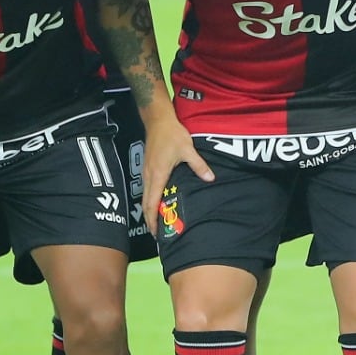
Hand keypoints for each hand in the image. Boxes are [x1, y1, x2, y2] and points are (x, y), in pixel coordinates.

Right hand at [140, 114, 213, 237]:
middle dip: (149, 219)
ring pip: (145, 196)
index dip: (152, 219)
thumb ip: (198, 165)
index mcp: (158, 174)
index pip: (152, 202)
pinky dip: (149, 200)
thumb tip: (210, 178)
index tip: (155, 232)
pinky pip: (147, 188)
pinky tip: (156, 203)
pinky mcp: (148, 167)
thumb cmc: (172, 134)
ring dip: (149, 210)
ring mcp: (147, 171)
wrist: (158, 120)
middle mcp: (149, 175)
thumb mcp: (188, 149)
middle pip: (146, 203)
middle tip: (156, 234)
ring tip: (157, 222)